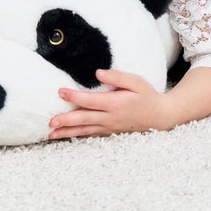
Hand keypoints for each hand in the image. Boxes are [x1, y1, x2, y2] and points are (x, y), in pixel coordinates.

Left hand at [48, 68, 170, 139]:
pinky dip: (77, 136)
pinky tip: (67, 137)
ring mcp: (109, 127)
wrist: (159, 116)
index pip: (90, 101)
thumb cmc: (147, 95)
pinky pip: (90, 135)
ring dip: (67, 132)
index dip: (74, 97)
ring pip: (84, 130)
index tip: (61, 92)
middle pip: (84, 120)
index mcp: (115, 103)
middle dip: (66, 121)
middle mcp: (110, 118)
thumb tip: (98, 73)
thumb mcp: (136, 81)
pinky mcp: (110, 132)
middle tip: (50, 121)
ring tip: (51, 134)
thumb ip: (117, 76)